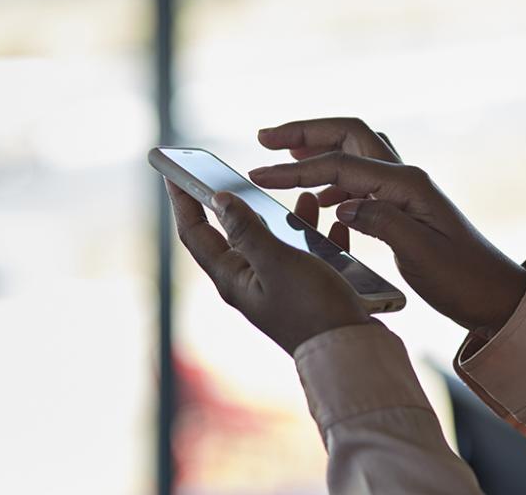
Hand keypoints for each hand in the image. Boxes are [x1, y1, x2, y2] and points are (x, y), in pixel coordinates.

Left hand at [165, 180, 369, 354]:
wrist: (351, 353)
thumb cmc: (313, 309)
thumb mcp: (277, 262)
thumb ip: (248, 230)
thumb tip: (218, 199)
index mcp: (233, 277)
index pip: (196, 232)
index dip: (183, 200)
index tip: (174, 172)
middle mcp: (250, 282)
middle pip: (236, 233)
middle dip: (243, 202)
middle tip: (240, 175)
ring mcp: (279, 287)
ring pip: (277, 241)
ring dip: (289, 218)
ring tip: (307, 198)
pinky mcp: (306, 291)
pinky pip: (308, 254)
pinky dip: (318, 237)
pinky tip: (335, 226)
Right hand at [251, 118, 525, 332]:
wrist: (494, 295)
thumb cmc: (463, 279)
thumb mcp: (422, 255)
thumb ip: (382, 222)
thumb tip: (341, 203)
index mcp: (407, 184)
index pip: (340, 164)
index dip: (296, 168)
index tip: (259, 174)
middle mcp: (405, 177)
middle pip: (348, 135)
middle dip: (305, 132)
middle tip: (265, 138)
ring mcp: (405, 189)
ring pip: (354, 153)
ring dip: (318, 149)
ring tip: (284, 156)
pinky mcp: (404, 206)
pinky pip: (362, 178)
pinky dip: (334, 178)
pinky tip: (320, 198)